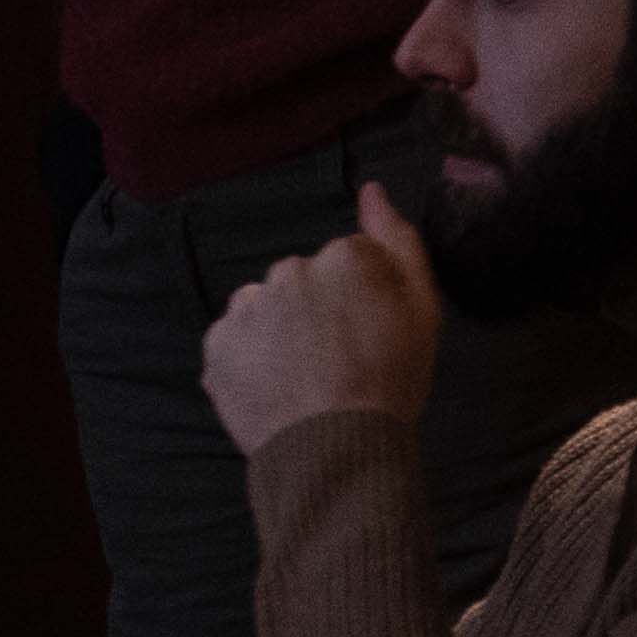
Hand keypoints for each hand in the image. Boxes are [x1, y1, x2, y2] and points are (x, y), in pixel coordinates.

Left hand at [201, 184, 447, 455]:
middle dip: (317, 308)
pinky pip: (235, 340)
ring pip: (265, 307)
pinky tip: (275, 385)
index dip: (363, 296)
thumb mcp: (421, 310)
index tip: (370, 330)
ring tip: (304, 374)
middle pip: (303, 281)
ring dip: (280, 330)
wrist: (335, 446)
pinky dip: (250, 357)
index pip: (349, 262)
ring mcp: (245, 308)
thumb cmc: (391, 380)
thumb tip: (372, 190)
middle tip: (337, 357)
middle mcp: (286, 272)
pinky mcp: (215, 345)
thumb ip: (398, 242)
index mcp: (341, 259)